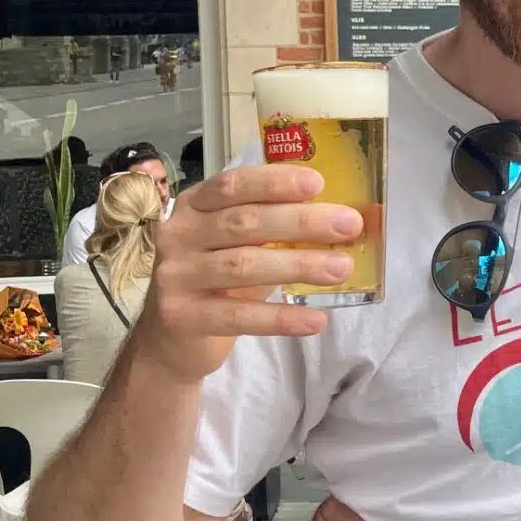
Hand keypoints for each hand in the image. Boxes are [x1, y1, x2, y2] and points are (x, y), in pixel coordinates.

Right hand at [134, 165, 365, 384]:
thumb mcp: (238, 245)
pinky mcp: (181, 317)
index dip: (274, 182)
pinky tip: (316, 320)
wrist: (171, 338)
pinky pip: (239, 316)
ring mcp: (175, 276)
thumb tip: (338, 218)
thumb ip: (272, 228)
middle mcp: (178, 234)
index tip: (318, 183)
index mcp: (194, 206)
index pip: (232, 185)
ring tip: (342, 268)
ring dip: (299, 265)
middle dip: (301, 222)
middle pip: (243, 222)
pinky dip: (281, 318)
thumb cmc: (217, 280)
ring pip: (243, 266)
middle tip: (349, 225)